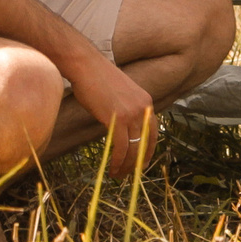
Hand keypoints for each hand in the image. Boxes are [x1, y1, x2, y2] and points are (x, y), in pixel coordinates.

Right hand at [68, 57, 154, 176]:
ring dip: (126, 166)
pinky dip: (117, 161)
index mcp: (146, 101)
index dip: (149, 150)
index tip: (143, 163)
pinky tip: (112, 169)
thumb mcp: (120, 94)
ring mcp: (132, 113)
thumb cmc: (97, 79)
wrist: (86, 66)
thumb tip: (122, 130)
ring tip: (119, 175)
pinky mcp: (118, 118)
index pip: (154, 132)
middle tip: (131, 175)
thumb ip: (126, 110)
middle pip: (145, 142)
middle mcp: (144, 107)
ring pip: (134, 148)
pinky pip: (121, 147)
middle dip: (138, 162)